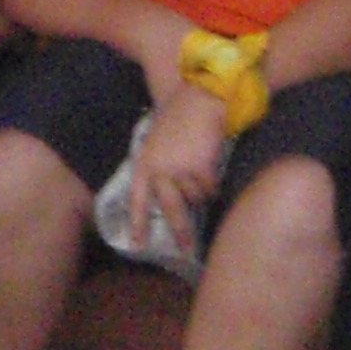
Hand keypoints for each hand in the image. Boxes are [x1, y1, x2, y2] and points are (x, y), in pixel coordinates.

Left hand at [129, 80, 229, 263]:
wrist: (198, 100)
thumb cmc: (178, 119)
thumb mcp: (157, 143)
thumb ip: (156, 167)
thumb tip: (163, 196)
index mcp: (143, 163)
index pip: (137, 199)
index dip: (137, 223)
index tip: (138, 245)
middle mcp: (158, 170)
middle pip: (170, 210)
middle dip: (180, 231)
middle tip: (185, 249)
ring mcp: (179, 170)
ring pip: (196, 197)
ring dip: (201, 189)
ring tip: (200, 167)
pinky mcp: (200, 169)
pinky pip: (210, 187)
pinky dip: (213, 180)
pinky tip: (210, 161)